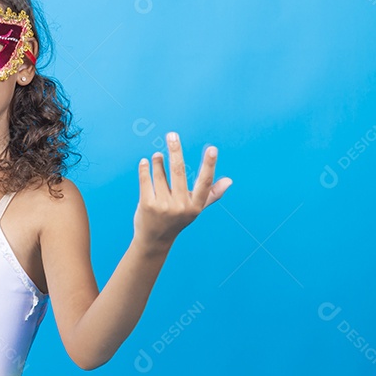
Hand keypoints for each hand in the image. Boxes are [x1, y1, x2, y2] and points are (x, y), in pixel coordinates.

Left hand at [134, 132, 231, 248]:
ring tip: (157, 155)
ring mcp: (162, 206)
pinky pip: (146, 180)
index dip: (209, 165)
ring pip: (160, 174)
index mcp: (195, 206)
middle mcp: (180, 206)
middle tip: (172, 135)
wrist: (154, 240)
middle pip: (179, 172)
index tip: (212, 149)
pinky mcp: (146, 205)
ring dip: (158, 161)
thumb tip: (229, 181)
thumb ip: (211, 194)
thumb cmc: (177, 220)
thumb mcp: (195, 209)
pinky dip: (145, 169)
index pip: (205, 182)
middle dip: (176, 151)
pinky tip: (145, 162)